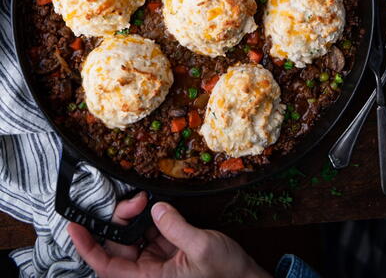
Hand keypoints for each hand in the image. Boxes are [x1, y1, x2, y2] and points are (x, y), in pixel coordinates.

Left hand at [67, 191, 270, 277]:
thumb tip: (156, 209)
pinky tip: (154, 206)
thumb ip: (175, 227)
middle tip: (134, 199)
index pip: (107, 266)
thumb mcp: (202, 249)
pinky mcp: (171, 252)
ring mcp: (159, 263)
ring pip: (134, 237)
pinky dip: (151, 216)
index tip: (74, 225)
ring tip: (144, 200)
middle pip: (119, 245)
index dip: (88, 246)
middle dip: (120, 219)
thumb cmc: (227, 276)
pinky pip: (152, 232)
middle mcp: (150, 274)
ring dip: (135, 216)